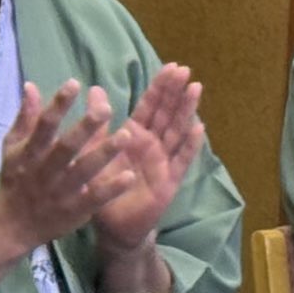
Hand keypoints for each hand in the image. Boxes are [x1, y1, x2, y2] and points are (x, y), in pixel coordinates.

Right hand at [0, 83, 138, 250]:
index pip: (44, 125)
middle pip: (66, 147)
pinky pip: (95, 198)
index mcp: (29, 153)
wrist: (12, 225)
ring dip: (104, 153)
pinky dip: (112, 188)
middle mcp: (45, 171)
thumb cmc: (15, 180)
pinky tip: (129, 175)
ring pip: (84, 171)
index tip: (75, 83)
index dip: (58, 104)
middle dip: (85, 128)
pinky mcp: (75, 210)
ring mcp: (61, 192)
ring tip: (126, 136)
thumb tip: (31, 86)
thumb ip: (24, 118)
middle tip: (106, 109)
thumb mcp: (12, 148)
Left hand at [84, 69, 191, 255]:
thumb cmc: (105, 186)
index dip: (160, 87)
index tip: (171, 66)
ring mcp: (163, 162)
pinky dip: (190, 145)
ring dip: (186, 110)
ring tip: (196, 88)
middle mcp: (152, 145)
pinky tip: (199, 128)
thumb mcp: (96, 151)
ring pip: (176, 131)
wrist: (113, 225)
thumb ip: (97, 123)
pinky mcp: (169, 181)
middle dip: (175, 92)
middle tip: (185, 70)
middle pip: (166, 114)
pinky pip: (181, 160)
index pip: (149, 106)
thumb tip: (93, 89)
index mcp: (134, 136)